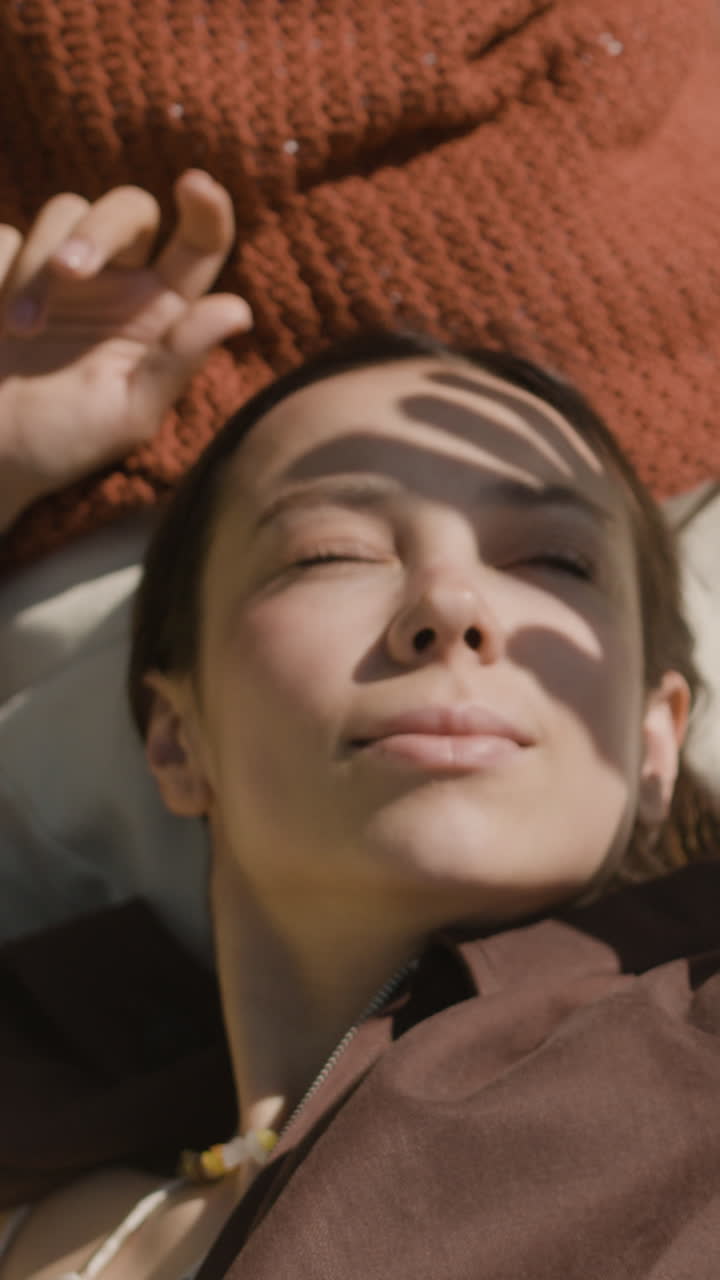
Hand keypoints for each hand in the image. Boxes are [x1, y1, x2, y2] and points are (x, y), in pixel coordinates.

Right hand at [0, 170, 251, 527]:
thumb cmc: (62, 441)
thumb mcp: (129, 412)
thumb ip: (179, 358)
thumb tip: (238, 309)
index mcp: (161, 313)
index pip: (200, 246)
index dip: (208, 210)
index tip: (195, 185)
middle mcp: (120, 282)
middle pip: (131, 209)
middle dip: (99, 229)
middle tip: (68, 273)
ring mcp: (61, 272)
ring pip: (64, 210)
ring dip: (39, 265)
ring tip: (20, 330)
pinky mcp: (6, 268)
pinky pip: (3, 234)